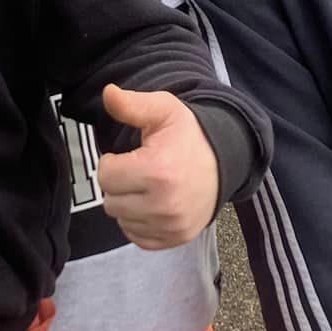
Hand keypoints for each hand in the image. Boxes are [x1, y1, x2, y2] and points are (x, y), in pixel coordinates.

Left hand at [96, 82, 218, 249]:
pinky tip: (151, 204)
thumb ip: (132, 104)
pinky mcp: (176, 238)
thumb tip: (107, 92)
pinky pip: (137, 237)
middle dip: (118, 184)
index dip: (111, 162)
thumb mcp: (164, 110)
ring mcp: (172, 225)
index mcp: (157, 171)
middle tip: (137, 171)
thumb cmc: (190, 136)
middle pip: (110, 201)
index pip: (105, 176)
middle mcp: (164, 204)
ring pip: (121, 221)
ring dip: (127, 204)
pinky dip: (138, 223)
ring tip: (146, 187)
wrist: (226, 161)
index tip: (128, 156)